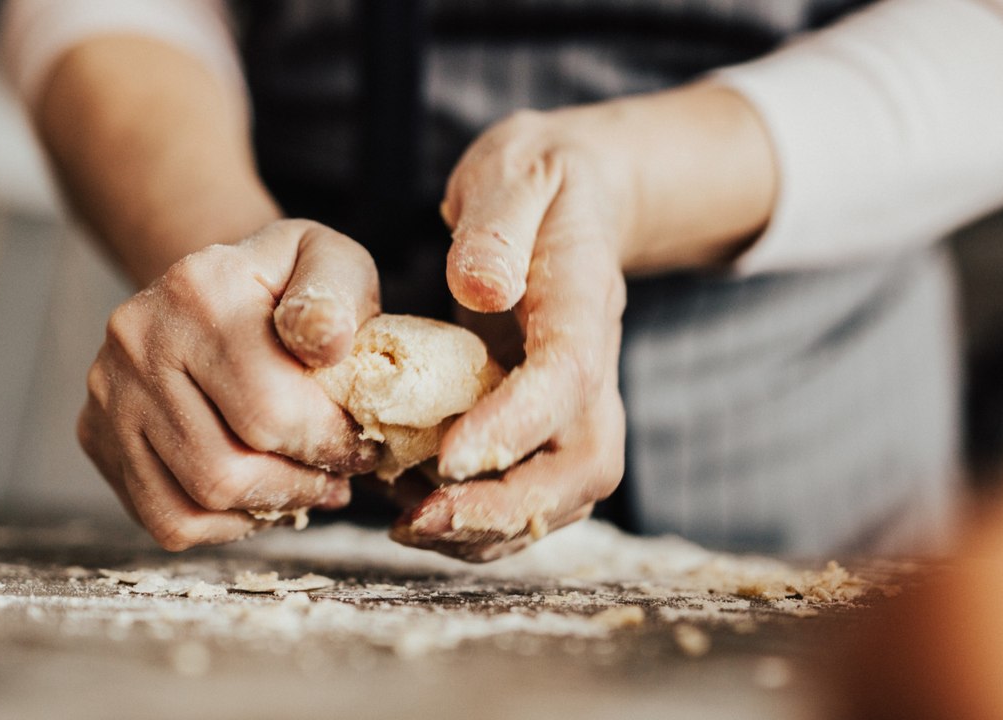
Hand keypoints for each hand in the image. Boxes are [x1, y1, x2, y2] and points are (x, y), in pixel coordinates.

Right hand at [79, 220, 381, 549]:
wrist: (211, 289)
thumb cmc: (283, 286)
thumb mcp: (326, 261)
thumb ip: (337, 296)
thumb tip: (328, 342)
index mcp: (199, 289)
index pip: (269, 408)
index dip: (332, 445)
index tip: (363, 446)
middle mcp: (139, 339)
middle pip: (228, 467)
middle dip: (302, 484)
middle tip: (338, 475)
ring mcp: (109, 392)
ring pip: (197, 501)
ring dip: (268, 508)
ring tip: (305, 485)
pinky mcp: (97, 435)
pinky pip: (165, 518)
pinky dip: (224, 523)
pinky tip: (259, 496)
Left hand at [390, 107, 630, 560]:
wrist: (577, 193)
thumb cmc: (537, 178)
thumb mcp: (514, 172)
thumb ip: (497, 225)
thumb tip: (481, 288)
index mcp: (584, 302)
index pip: (566, 379)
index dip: (514, 427)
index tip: (447, 457)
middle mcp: (593, 366)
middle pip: (582, 466)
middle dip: (506, 508)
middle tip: (420, 519)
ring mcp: (578, 401)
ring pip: (562, 494)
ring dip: (491, 527)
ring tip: (409, 524)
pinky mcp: (551, 421)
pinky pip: (534, 490)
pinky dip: (483, 518)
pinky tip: (418, 508)